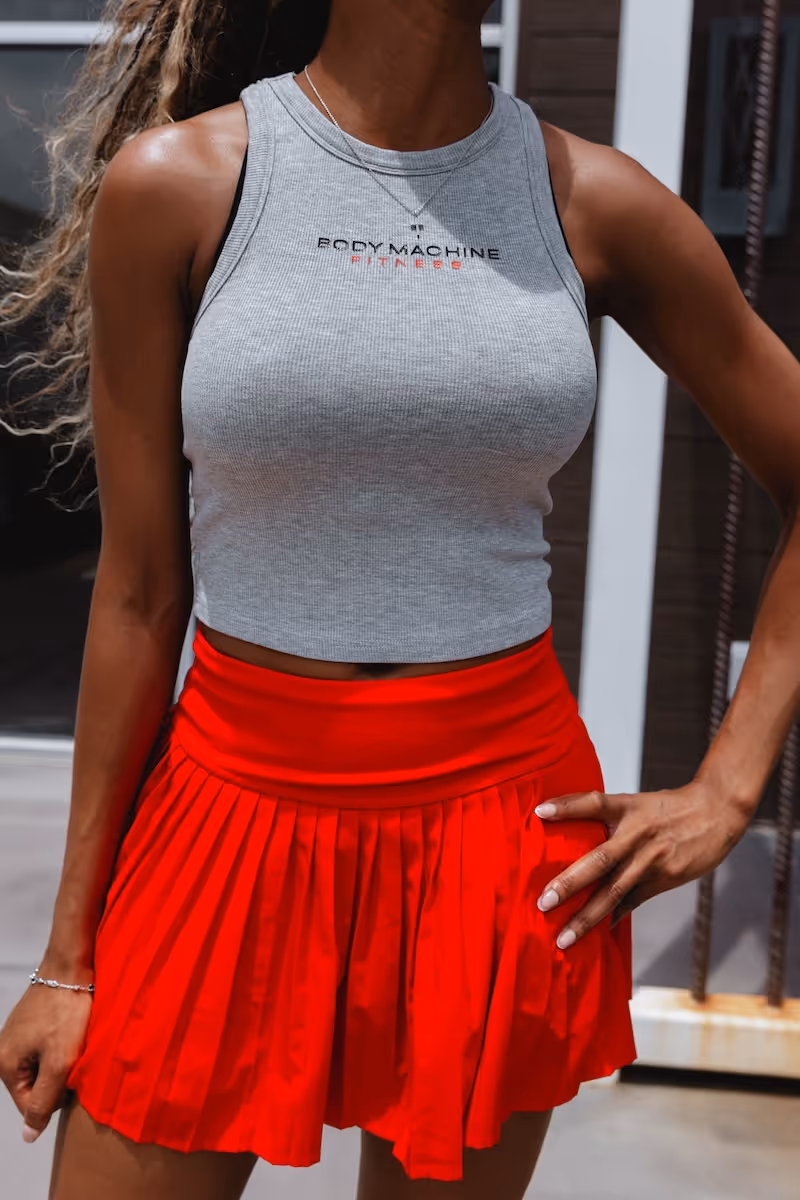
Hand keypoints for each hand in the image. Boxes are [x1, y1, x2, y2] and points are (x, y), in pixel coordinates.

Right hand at [0, 968, 92, 1142]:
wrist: (71, 965)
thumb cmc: (66, 1011)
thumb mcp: (58, 1063)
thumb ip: (42, 1101)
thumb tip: (28, 1137)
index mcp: (5, 1064)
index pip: (31, 1106)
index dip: (57, 1096)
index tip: (72, 1072)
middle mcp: (4, 1051)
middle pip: (36, 1086)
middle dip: (59, 1076)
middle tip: (74, 1053)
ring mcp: (17, 1035)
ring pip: (45, 1065)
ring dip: (63, 1059)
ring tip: (74, 1039)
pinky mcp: (32, 1022)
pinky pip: (47, 1046)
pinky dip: (63, 1042)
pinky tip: (73, 1029)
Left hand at [534, 779, 750, 948]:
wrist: (716, 812)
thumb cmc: (671, 807)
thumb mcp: (639, 803)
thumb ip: (611, 819)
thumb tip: (577, 836)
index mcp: (627, 808)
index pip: (593, 803)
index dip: (566, 806)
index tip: (540, 813)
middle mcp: (637, 834)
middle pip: (599, 859)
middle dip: (569, 884)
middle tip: (544, 903)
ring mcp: (651, 859)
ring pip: (615, 891)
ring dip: (588, 916)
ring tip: (564, 936)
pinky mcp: (666, 877)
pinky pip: (634, 901)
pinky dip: (616, 916)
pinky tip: (599, 933)